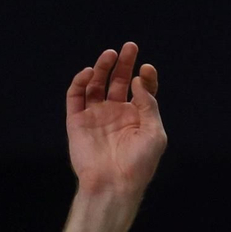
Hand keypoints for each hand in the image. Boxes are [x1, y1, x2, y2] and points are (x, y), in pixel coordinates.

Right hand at [65, 42, 165, 197]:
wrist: (113, 185)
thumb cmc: (139, 164)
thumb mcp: (155, 133)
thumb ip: (148, 104)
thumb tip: (137, 80)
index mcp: (136, 117)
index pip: (141, 89)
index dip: (145, 76)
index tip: (146, 69)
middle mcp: (116, 113)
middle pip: (119, 81)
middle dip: (124, 63)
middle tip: (130, 46)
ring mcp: (96, 116)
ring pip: (96, 84)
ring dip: (102, 67)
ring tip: (110, 54)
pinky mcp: (77, 121)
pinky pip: (75, 96)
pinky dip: (79, 82)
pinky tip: (89, 72)